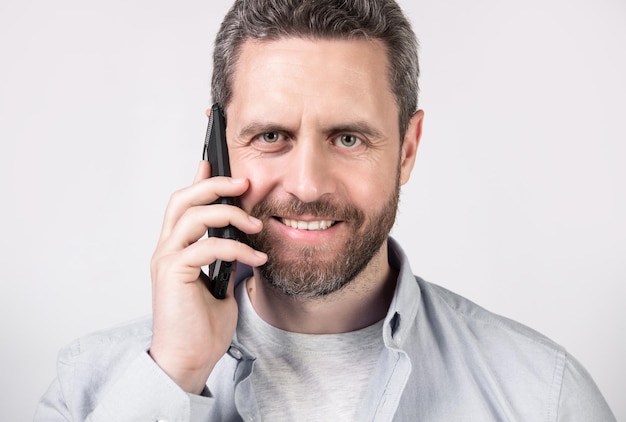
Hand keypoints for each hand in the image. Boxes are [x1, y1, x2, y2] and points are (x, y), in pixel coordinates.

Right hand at [148, 160, 266, 393]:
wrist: (188, 359)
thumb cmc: (202, 327)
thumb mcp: (220, 284)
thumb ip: (224, 260)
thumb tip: (242, 243)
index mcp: (176, 250)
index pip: (183, 205)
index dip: (198, 181)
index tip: (214, 163)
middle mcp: (166, 250)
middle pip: (182, 199)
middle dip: (214, 184)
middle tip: (244, 183)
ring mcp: (166, 260)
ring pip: (192, 215)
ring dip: (230, 213)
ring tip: (257, 225)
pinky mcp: (173, 273)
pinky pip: (207, 246)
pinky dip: (237, 248)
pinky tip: (255, 259)